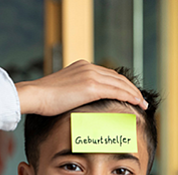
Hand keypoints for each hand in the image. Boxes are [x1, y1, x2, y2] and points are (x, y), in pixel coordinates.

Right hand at [15, 60, 148, 114]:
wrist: (34, 95)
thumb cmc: (44, 99)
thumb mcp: (64, 90)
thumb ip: (76, 92)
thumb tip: (83, 104)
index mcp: (82, 66)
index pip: (108, 74)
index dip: (121, 84)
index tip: (129, 93)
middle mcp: (88, 67)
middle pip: (117, 77)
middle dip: (131, 89)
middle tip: (141, 99)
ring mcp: (90, 75)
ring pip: (120, 84)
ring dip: (134, 93)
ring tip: (142, 103)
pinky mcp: (91, 86)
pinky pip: (116, 90)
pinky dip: (129, 96)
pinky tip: (136, 103)